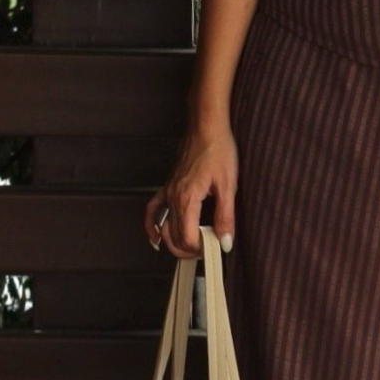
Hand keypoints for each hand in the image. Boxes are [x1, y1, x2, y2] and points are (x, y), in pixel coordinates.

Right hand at [144, 119, 237, 259]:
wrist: (206, 127)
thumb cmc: (217, 149)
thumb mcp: (228, 185)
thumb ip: (226, 216)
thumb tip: (225, 241)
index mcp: (187, 199)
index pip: (187, 237)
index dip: (200, 249)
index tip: (215, 249)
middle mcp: (173, 197)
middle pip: (174, 237)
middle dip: (189, 250)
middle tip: (207, 252)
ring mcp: (168, 192)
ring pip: (164, 227)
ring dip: (174, 243)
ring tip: (191, 250)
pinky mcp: (169, 186)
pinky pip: (153, 209)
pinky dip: (151, 226)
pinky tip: (155, 237)